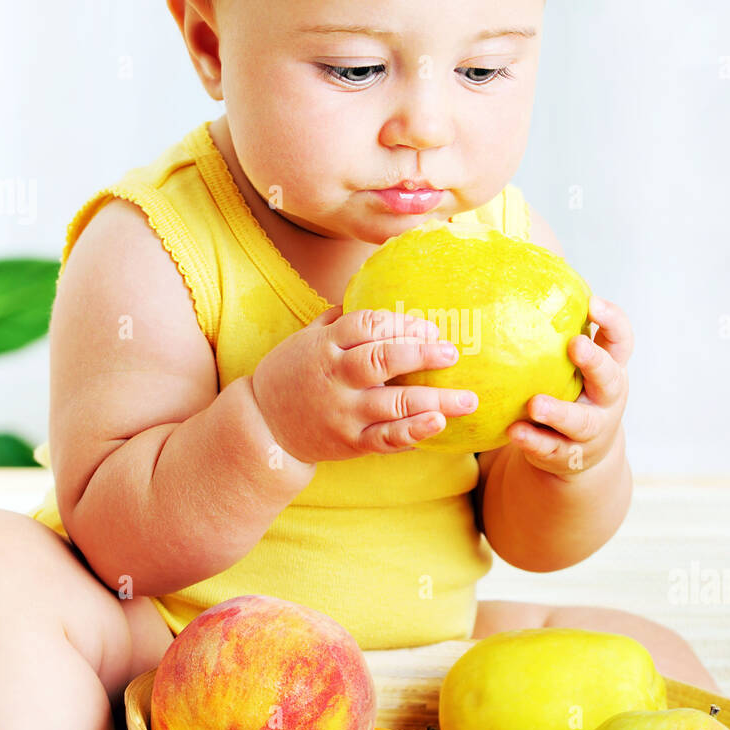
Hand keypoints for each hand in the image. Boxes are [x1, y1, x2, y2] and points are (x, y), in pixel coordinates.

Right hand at [250, 305, 478, 465]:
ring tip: (467, 399)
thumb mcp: (307, 338)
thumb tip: (378, 287)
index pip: (366, 326)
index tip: (431, 328)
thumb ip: (341, 319)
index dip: (401, 325)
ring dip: (433, 401)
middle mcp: (334, 378)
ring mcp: (342, 412)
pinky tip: (437, 424)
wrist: (263, 424)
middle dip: (420, 355)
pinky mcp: (350, 442)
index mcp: (325, 345)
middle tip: (453, 354)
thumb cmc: (293, 373)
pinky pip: (385, 439)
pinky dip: (412, 432)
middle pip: (380, 361)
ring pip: (392, 404)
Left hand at [506, 295, 631, 480]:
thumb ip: (558, 331)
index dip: (612, 321)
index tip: (593, 303)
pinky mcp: (566, 455)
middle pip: (610, 379)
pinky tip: (514, 431)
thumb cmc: (571, 390)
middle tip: (575, 345)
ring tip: (535, 404)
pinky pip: (550, 449)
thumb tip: (521, 272)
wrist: (580, 453)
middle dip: (594, 362)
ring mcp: (590, 430)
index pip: (621, 340)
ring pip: (580, 422)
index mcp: (610, 368)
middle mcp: (606, 398)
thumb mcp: (575, 364)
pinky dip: (533, 441)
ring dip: (559, 412)